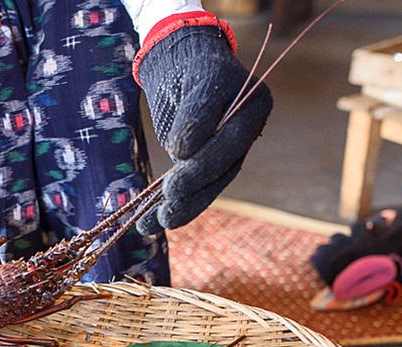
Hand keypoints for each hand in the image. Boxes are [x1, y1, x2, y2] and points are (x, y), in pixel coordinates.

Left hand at [134, 13, 272, 234]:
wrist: (186, 66)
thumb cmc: (193, 68)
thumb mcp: (195, 80)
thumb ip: (194, 114)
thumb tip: (183, 152)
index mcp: (253, 106)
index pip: (229, 137)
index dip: (205, 150)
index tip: (176, 152)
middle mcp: (244, 136)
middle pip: (221, 168)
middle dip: (193, 184)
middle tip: (168, 198)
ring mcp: (227, 156)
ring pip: (206, 187)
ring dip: (180, 207)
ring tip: (153, 224)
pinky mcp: (206, 169)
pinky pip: (192, 192)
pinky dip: (169, 208)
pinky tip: (148, 225)